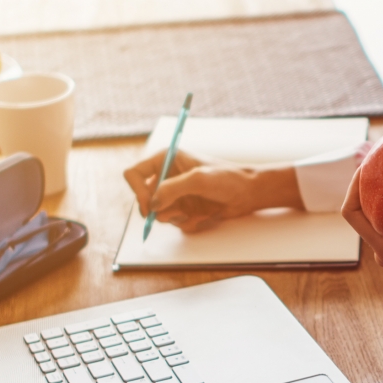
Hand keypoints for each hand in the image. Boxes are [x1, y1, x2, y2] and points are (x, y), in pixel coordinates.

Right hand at [122, 150, 301, 232]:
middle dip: (158, 210)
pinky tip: (202, 216)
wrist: (248, 193)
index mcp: (165, 159)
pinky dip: (186, 223)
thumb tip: (152, 204)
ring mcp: (174, 194)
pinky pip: (174, 223)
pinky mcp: (184, 208)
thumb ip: (172, 189)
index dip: (137, 192)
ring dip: (175, 217)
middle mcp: (167, 176)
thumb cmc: (228, 178)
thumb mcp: (199, 179)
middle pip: (143, 199)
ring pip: (158, 214)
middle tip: (175, 213)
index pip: (134, 175)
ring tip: (194, 212)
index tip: (149, 205)